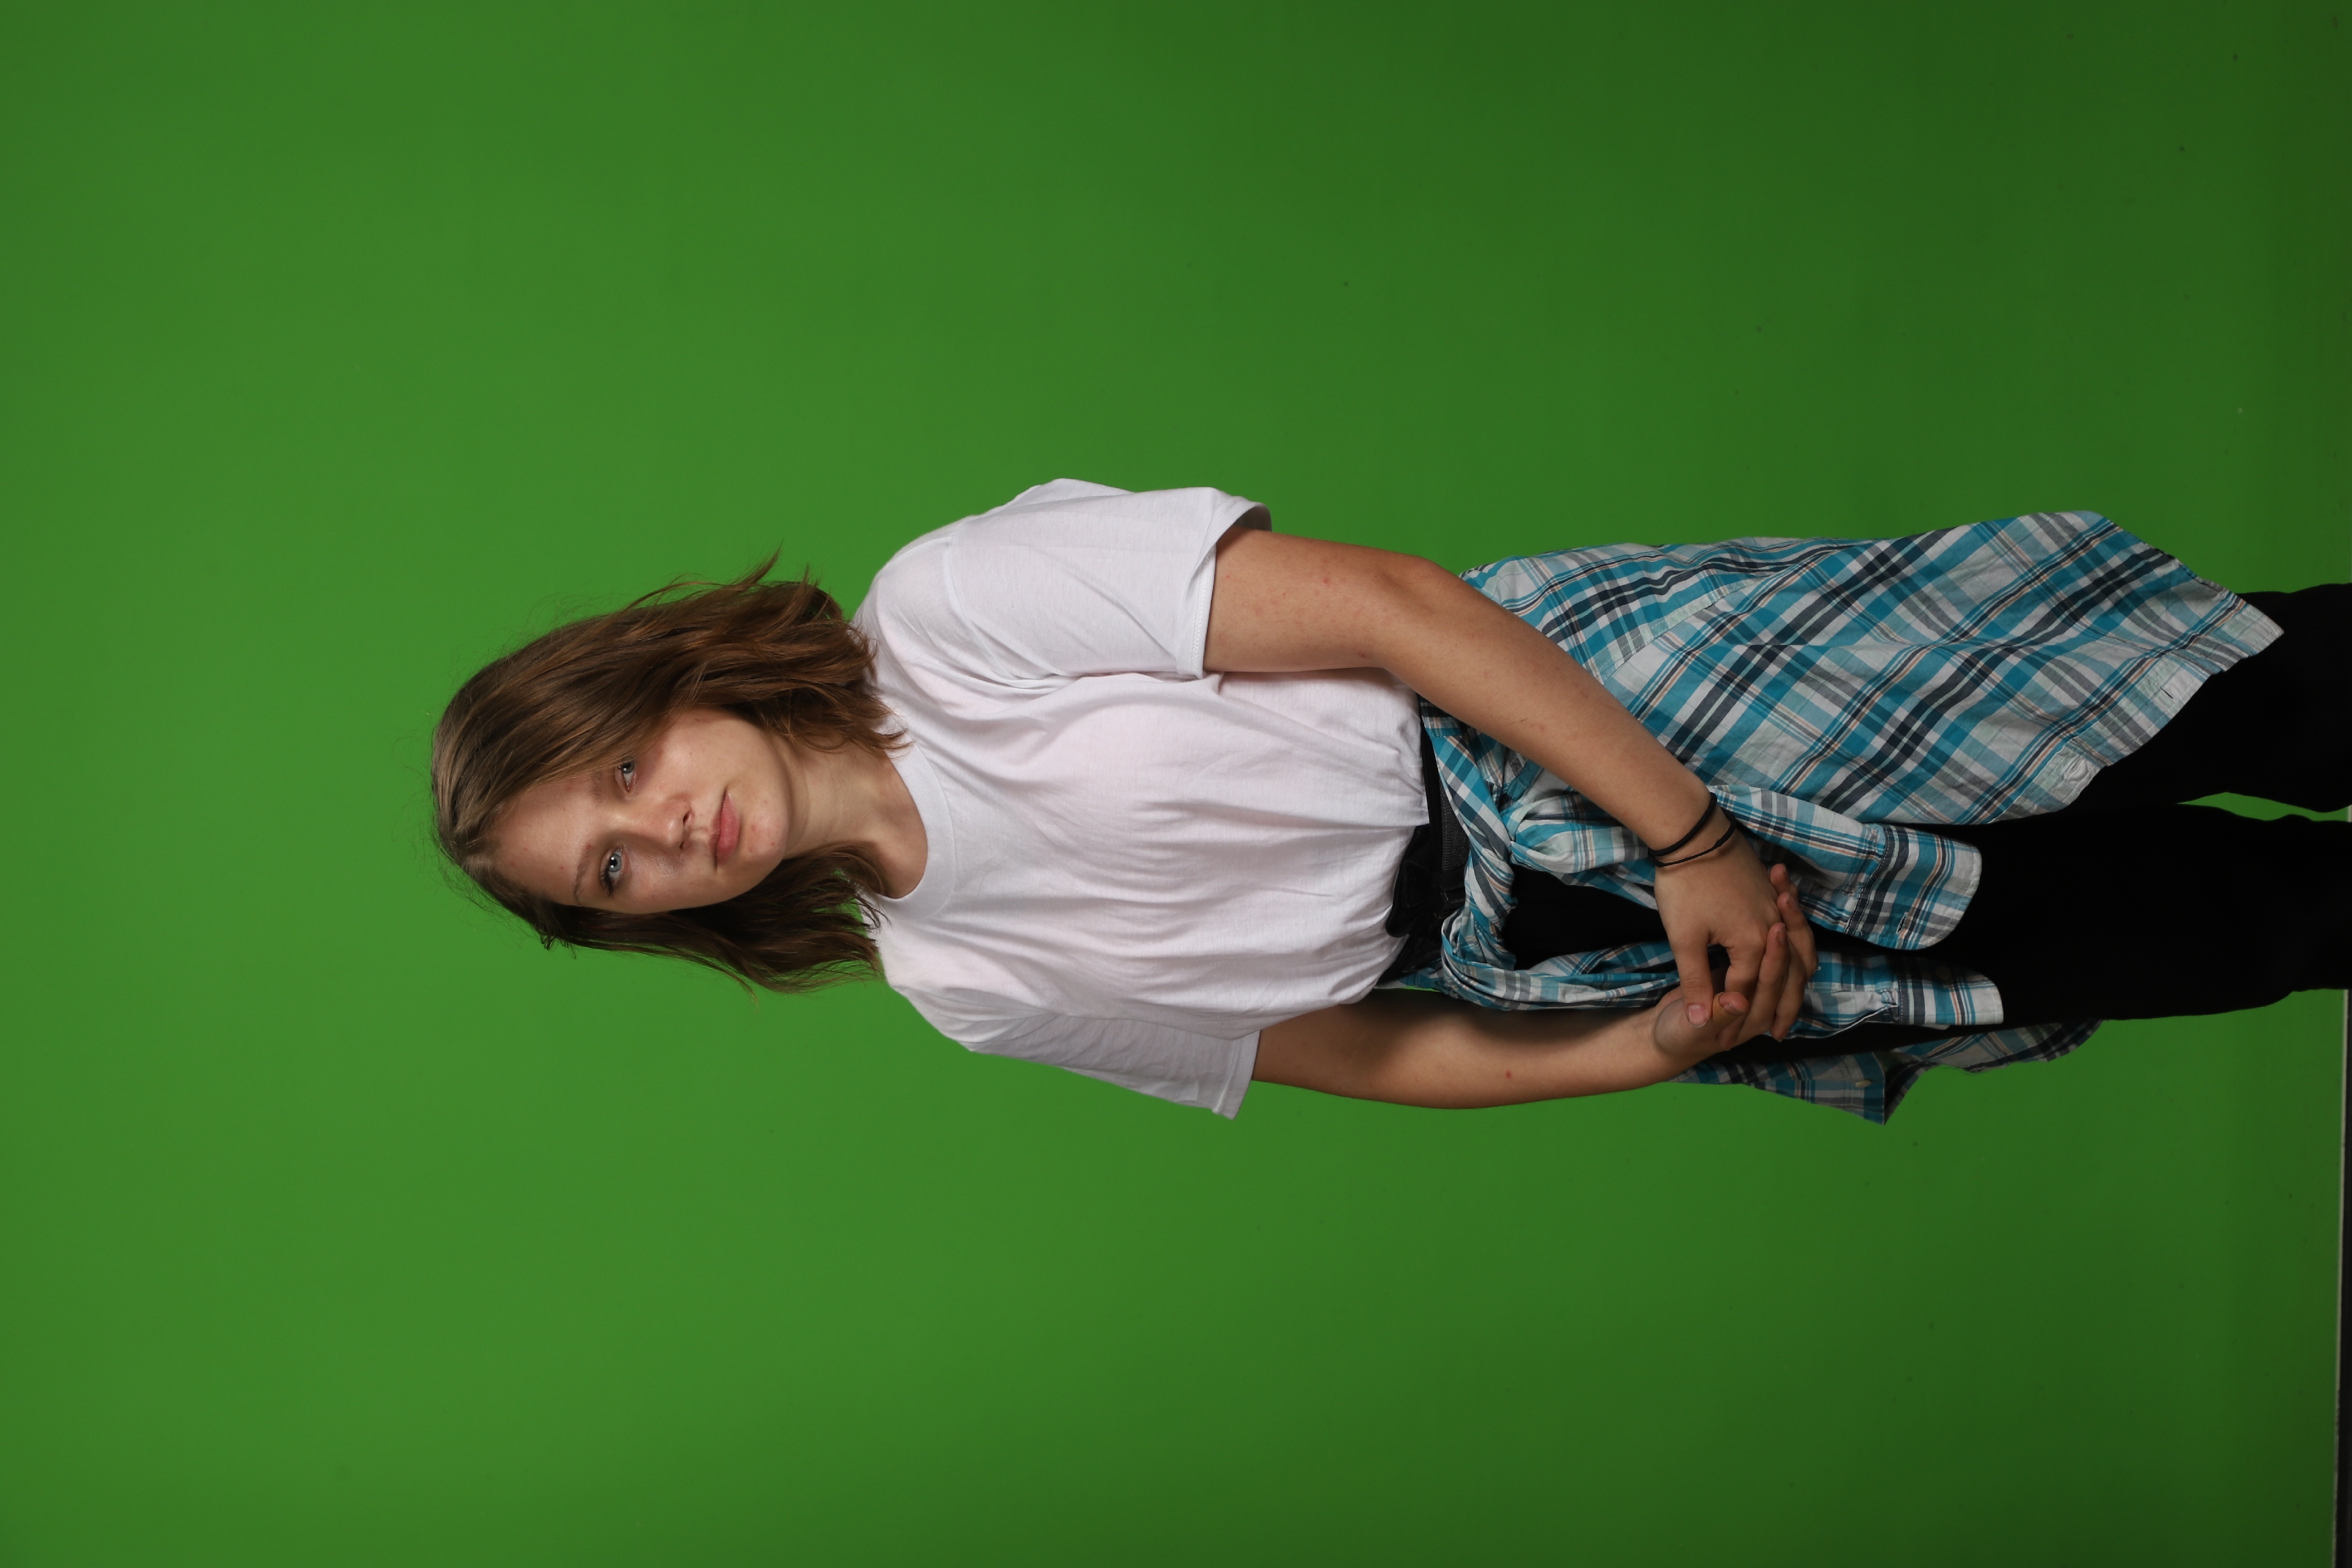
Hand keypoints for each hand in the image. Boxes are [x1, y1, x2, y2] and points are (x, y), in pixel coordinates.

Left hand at [1650, 831, 1816, 1049]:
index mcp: (1753, 944)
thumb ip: (1695, 982)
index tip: (1721, 1042)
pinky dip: (1794, 954)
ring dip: (1795, 982)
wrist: (1693, 835)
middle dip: (1782, 1009)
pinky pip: (1792, 934)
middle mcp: (1773, 929)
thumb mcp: (1684, 939)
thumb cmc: (1684, 887)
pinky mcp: (1771, 895)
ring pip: (1797, 955)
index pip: (1747, 990)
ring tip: (1790, 1005)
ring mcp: (1775, 910)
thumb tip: (1698, 1024)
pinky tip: (1783, 956)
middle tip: (1776, 1035)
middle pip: (1787, 978)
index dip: (1733, 1017)